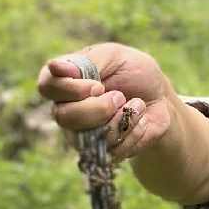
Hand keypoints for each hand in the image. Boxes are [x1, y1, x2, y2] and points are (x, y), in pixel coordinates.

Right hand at [36, 42, 172, 161]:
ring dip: (121, 120)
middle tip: (119, 96)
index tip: (97, 85)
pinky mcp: (104, 152)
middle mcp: (67, 109)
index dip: (71, 89)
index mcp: (64, 81)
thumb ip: (86, 62)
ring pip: (89, 138)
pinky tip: (141, 121)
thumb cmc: (134, 72)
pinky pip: (113, 151)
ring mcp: (83, 134)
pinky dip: (134, 132)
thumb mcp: (114, 56)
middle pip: (63, 117)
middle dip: (98, 108)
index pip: (47, 87)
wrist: (161, 98)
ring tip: (136, 105)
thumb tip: (55, 67)